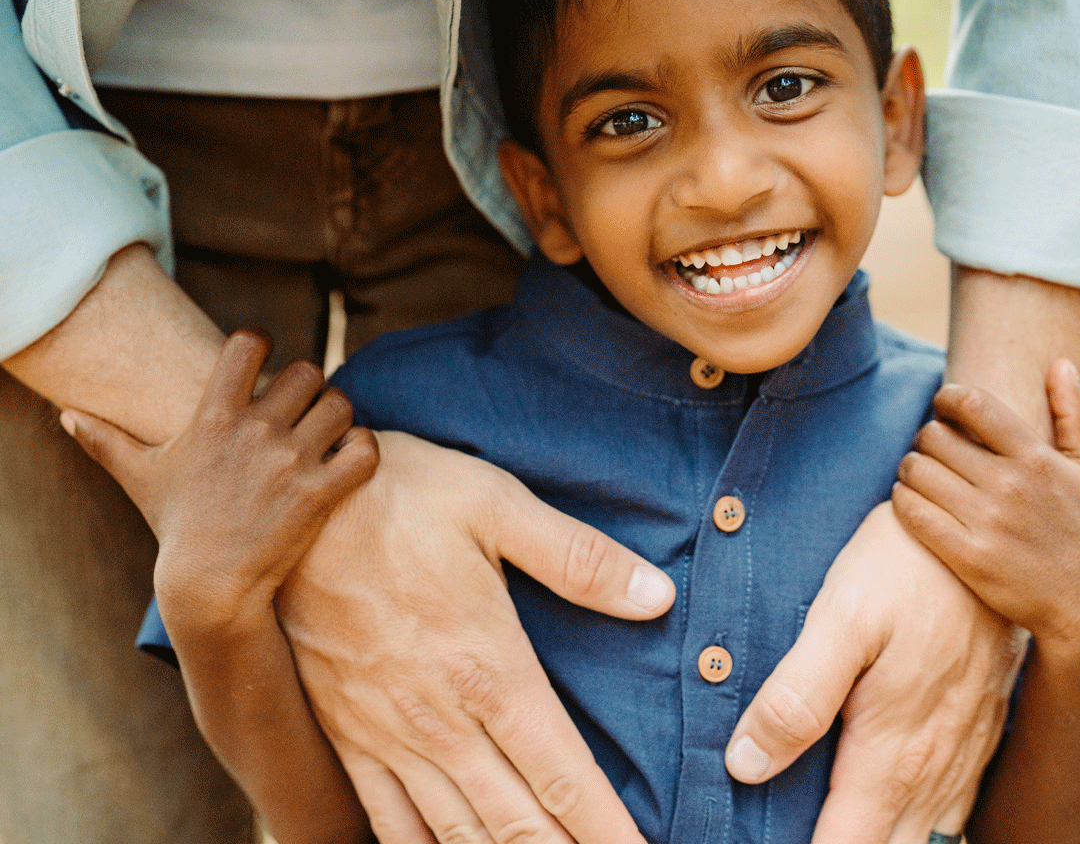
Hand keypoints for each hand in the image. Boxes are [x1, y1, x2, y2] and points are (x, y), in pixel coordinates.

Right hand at [58, 329, 378, 631]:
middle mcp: (255, 431)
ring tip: (327, 435)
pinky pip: (364, 448)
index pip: (248, 343)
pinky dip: (364, 449)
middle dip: (310, 387)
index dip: (262, 342)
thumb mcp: (140, 478)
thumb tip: (65, 416)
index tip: (264, 361)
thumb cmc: (178, 527)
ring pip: (341, 404)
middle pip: (309, 370)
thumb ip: (106, 442)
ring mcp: (290, 462)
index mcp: (214, 417)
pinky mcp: (320, 493)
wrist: (210, 588)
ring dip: (339, 416)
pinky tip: (348, 460)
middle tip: (302, 410)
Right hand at [277, 430, 675, 843]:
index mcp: (488, 664)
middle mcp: (440, 716)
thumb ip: (577, 558)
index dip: (608, 831)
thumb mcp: (495, 505)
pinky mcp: (344, 732)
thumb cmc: (400, 495)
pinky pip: (386, 820)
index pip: (564, 775)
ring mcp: (386, 733)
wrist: (288, 507)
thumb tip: (658, 597)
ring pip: (456, 835)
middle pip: (518, 823)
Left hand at [723, 502, 1023, 843]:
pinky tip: (888, 813)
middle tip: (781, 834)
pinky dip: (913, 826)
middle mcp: (932, 766)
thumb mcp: (840, 619)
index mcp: (892, 749)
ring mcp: (960, 752)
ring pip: (921, 838)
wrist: (973, 536)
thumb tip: (746, 765)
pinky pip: (947, 809)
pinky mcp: (973, 731)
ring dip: (876, 841)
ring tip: (826, 828)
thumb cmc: (899, 570)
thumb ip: (797, 695)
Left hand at [893, 358, 1079, 650]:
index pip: (973, 404)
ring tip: (921, 476)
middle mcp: (1011, 486)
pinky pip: (911, 511)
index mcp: (1037, 458)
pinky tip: (912, 501)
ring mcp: (988, 522)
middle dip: (925, 439)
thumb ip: (1072, 414)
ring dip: (910, 469)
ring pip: (916, 471)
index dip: (946, 398)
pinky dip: (902, 500)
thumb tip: (1058, 364)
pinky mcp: (967, 557)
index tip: (942, 406)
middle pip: (933, 437)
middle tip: (930, 449)